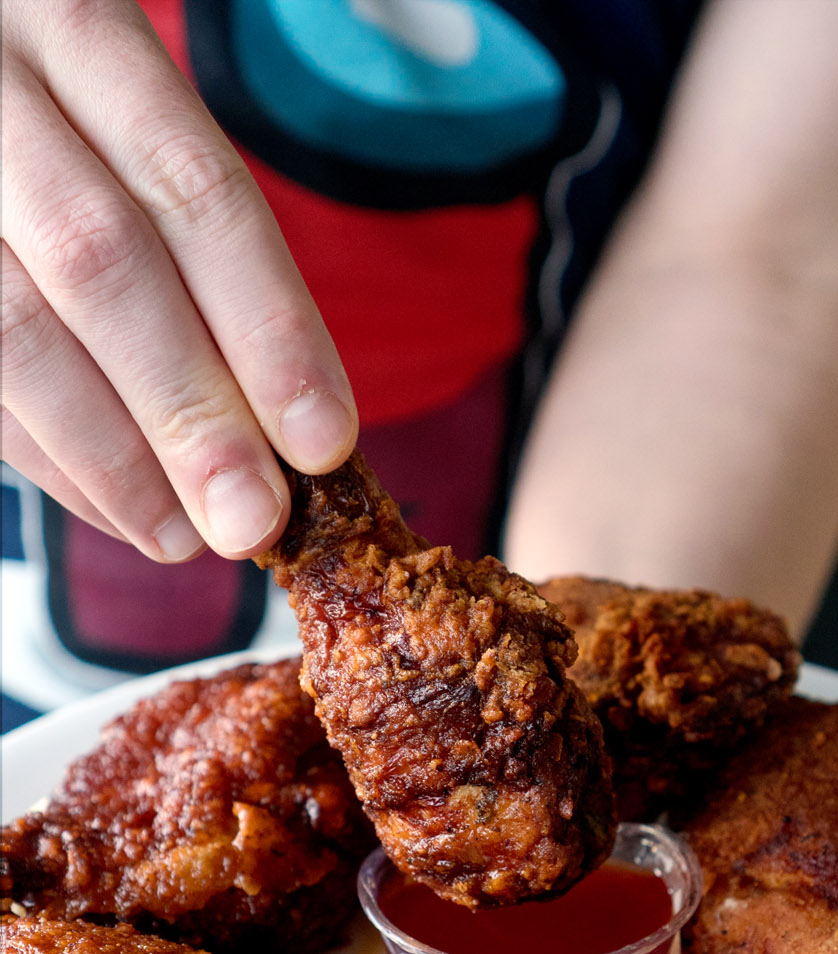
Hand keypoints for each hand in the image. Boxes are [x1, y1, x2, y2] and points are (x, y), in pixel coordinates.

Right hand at [1, 0, 357, 560]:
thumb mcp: (128, 124)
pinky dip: (50, 457)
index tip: (324, 440)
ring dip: (113, 457)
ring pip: (14, 329)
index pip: (193, 187)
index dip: (268, 325)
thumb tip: (287, 427)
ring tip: (185, 537)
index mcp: (76, 28)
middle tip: (252, 521)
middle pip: (102, 261)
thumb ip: (198, 246)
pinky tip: (117, 507)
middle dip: (190, 411)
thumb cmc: (62, 120)